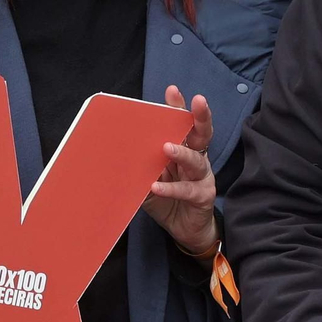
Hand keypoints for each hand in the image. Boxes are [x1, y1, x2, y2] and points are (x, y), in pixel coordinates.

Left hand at [143, 85, 218, 258]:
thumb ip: (143, 166)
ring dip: (181, 152)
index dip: (179, 108)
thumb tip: (118, 153)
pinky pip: (187, 190)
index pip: (183, 125)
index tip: (172, 90)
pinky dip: (170, 189)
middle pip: (202, 134)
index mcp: (184, 150)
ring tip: (166, 147)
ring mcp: (203, 177)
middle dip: (200, 116)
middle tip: (198, 101)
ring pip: (196, 160)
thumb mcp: (151, 179)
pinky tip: (156, 186)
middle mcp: (197, 159)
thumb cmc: (168, 200)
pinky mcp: (203, 196)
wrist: (186, 231)